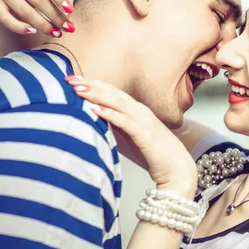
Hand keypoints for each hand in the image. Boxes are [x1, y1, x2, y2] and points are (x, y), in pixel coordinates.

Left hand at [65, 76, 196, 195]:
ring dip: (97, 94)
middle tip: (69, 77)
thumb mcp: (132, 138)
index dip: (94, 84)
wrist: (178, 170)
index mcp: (137, 111)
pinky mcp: (144, 134)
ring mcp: (144, 121)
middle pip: (112, 92)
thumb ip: (118, 127)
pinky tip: (95, 109)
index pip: (112, 93)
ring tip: (78, 89)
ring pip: (117, 102)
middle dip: (91, 84)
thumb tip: (98, 121)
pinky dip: (109, 113)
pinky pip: (124, 121)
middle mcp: (140, 112)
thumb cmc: (156, 156)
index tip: (73, 80)